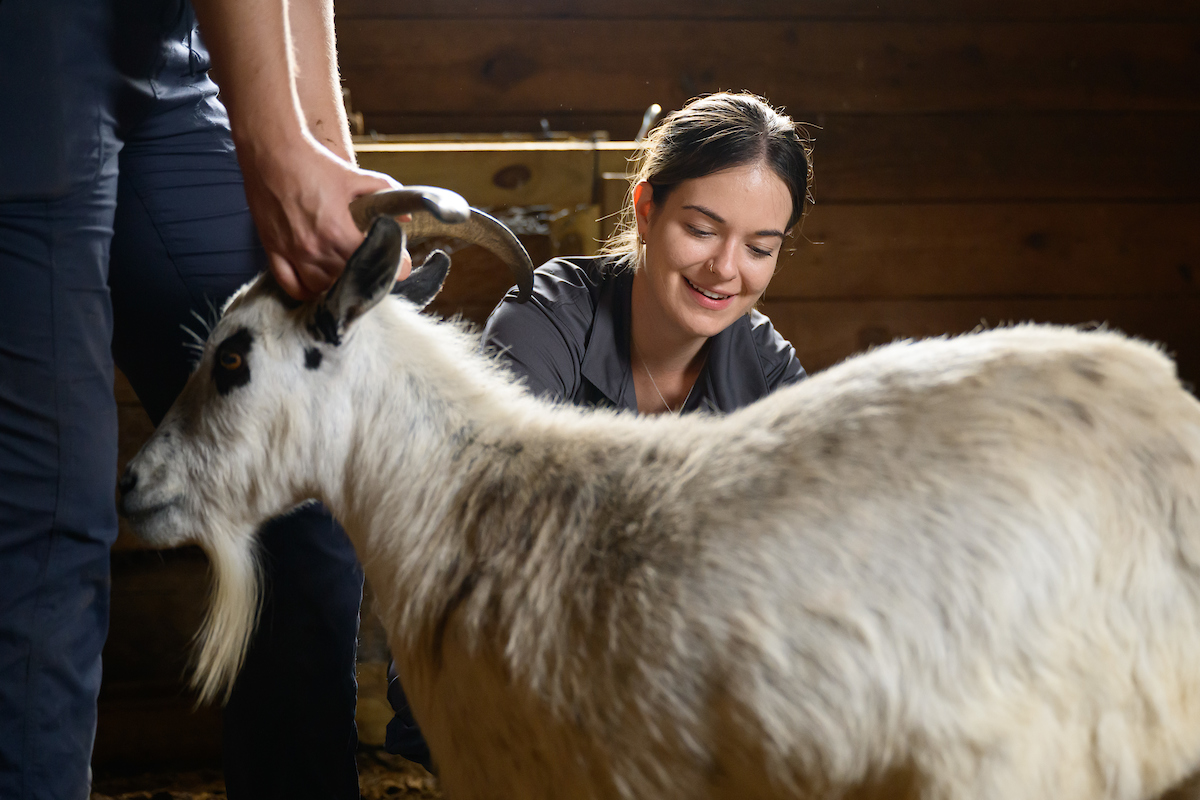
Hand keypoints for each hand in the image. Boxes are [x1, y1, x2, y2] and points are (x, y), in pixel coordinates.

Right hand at [239, 131, 412, 299]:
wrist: (271, 152)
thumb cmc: (312, 163)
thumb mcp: (354, 177)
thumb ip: (383, 194)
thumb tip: (405, 216)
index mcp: (338, 232)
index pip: (371, 264)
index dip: (392, 268)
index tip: (401, 267)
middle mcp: (314, 248)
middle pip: (347, 281)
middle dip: (365, 275)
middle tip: (375, 268)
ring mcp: (292, 252)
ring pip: (320, 289)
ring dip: (337, 286)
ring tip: (348, 277)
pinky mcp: (273, 250)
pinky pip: (292, 286)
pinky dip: (307, 290)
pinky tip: (319, 284)